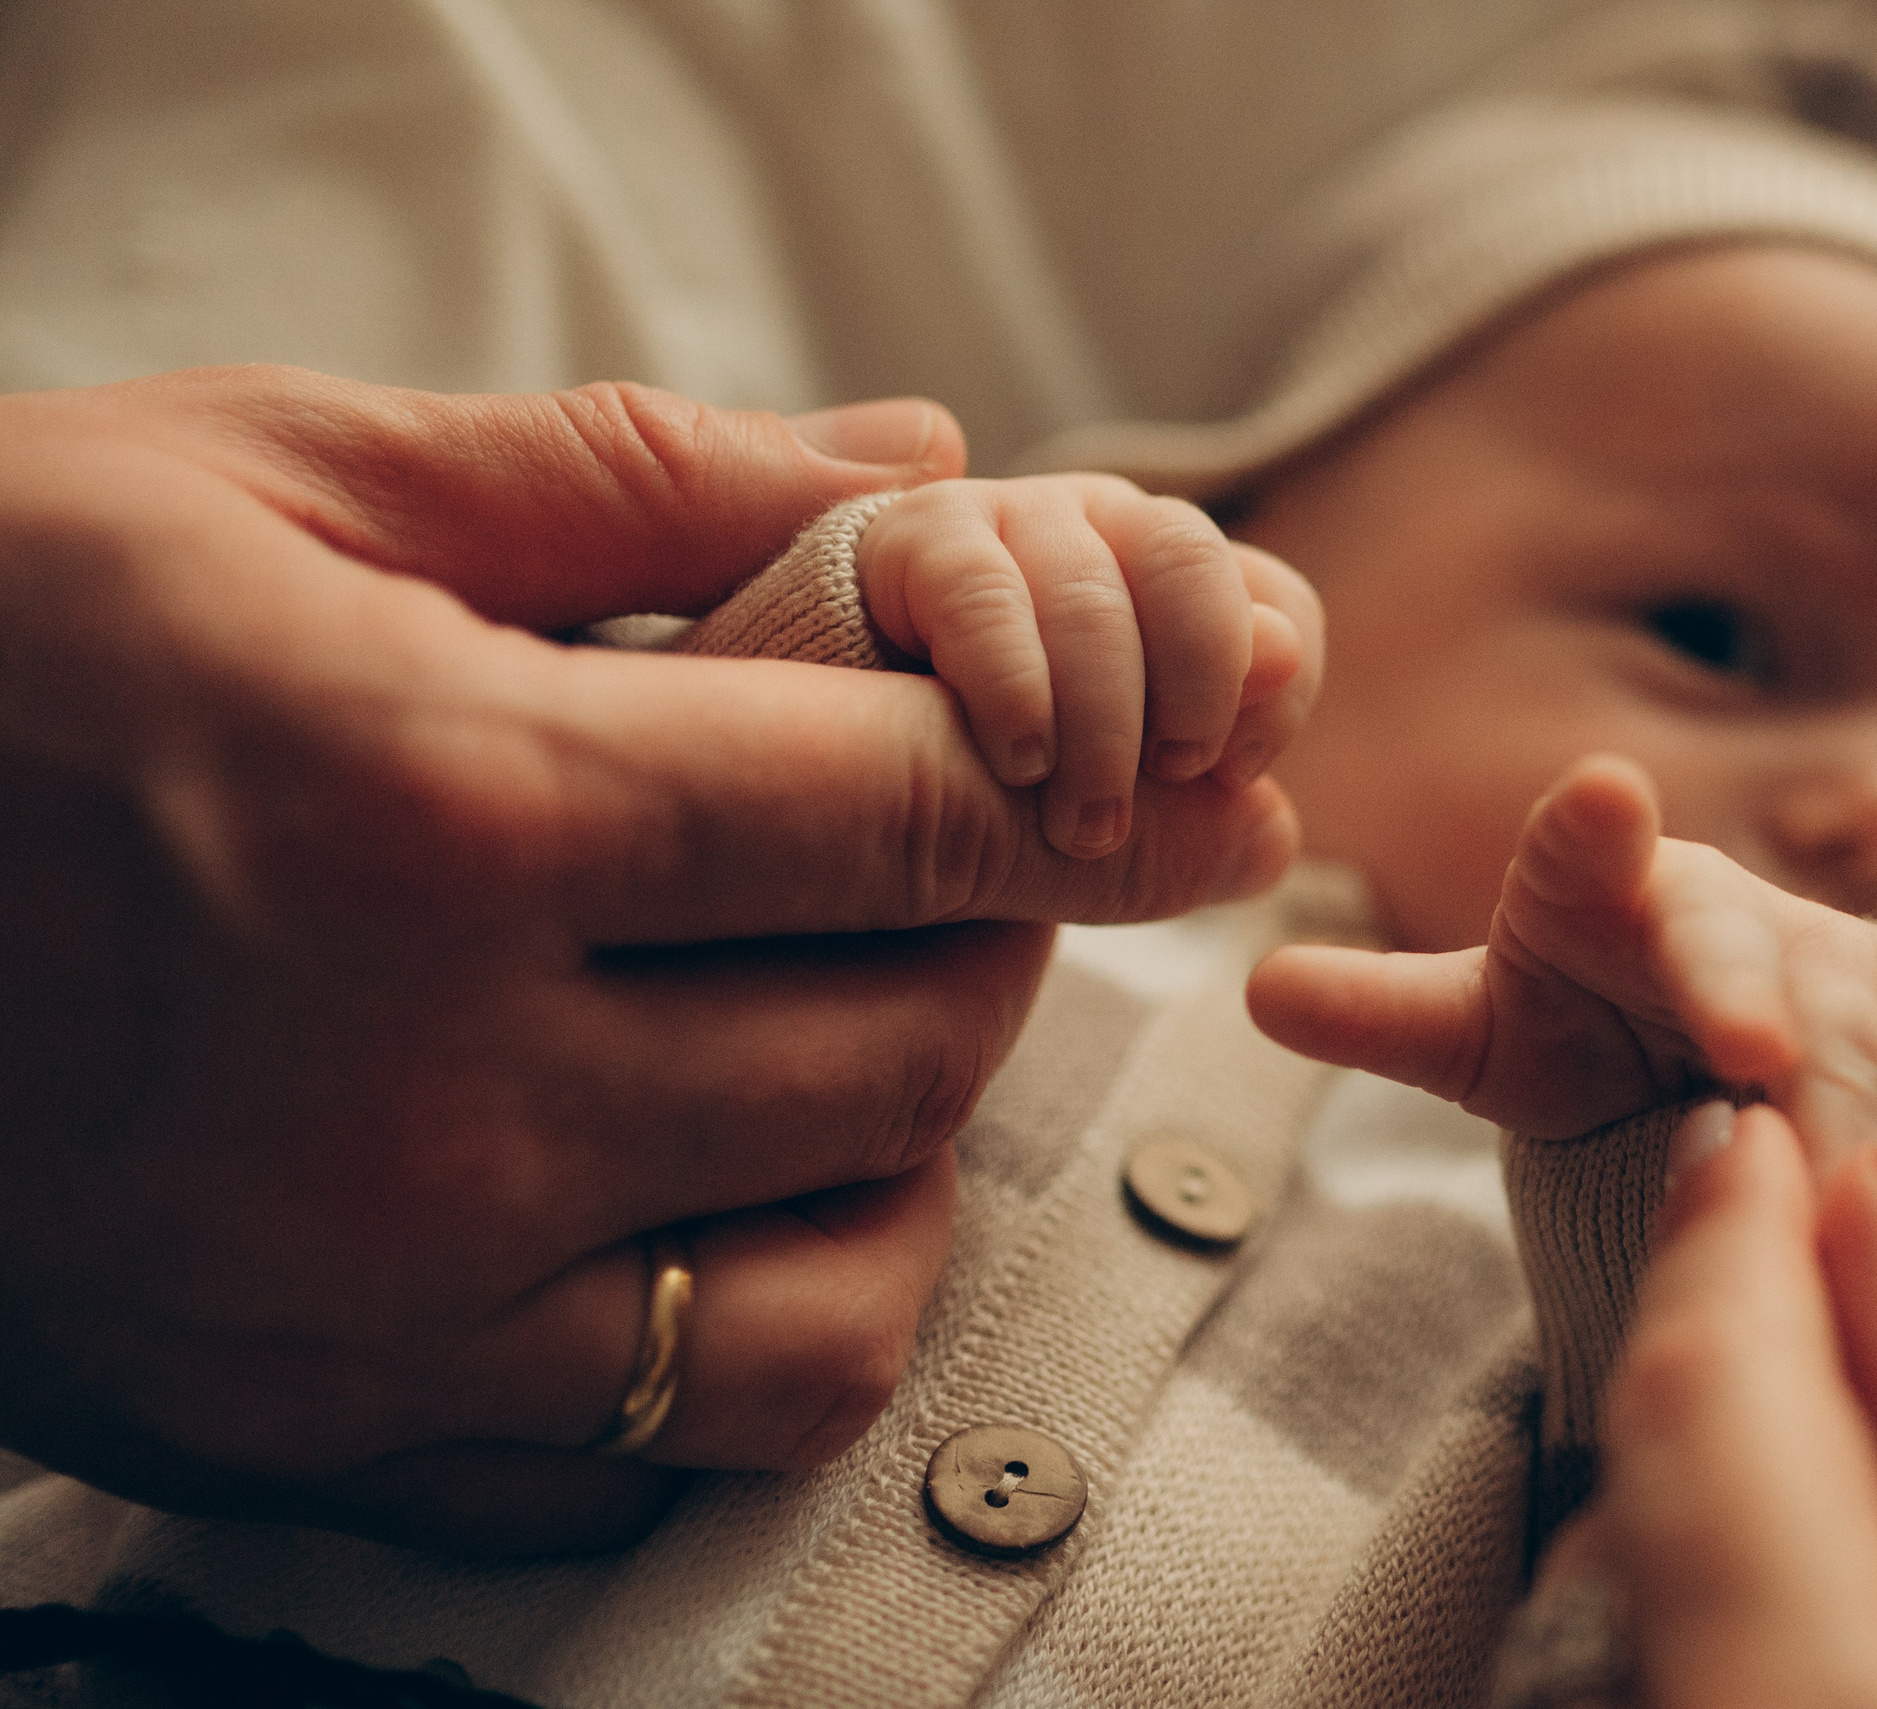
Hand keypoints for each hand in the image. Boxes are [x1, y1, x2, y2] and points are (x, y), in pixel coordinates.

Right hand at [0, 366, 1305, 1553]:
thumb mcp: (268, 482)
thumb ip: (631, 477)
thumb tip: (924, 464)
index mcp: (433, 812)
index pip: (908, 812)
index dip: (1076, 785)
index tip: (1168, 775)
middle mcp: (421, 1095)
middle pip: (909, 1039)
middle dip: (989, 937)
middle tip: (951, 865)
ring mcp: (374, 1305)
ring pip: (844, 1285)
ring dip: (909, 1149)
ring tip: (844, 1035)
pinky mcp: (322, 1435)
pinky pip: (673, 1444)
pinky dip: (766, 1322)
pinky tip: (719, 1191)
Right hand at [855, 473, 1319, 856]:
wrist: (835, 767)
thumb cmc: (1000, 790)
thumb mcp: (1125, 803)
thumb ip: (1205, 783)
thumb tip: (1281, 763)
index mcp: (1173, 584)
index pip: (1276, 601)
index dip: (1270, 690)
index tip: (1231, 775)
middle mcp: (1100, 529)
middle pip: (1193, 562)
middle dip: (1196, 686)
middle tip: (1165, 782)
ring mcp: (1007, 520)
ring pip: (1095, 596)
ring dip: (1102, 727)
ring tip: (1081, 826)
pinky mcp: (913, 540)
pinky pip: (986, 597)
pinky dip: (1017, 691)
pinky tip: (1019, 762)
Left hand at [1249, 755, 1876, 1167]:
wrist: (1681, 1056)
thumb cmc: (1569, 1025)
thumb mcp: (1475, 1035)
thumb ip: (1384, 1014)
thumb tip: (1253, 987)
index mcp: (1590, 885)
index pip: (1582, 854)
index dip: (1594, 829)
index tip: (1606, 796)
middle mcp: (1711, 903)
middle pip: (1736, 941)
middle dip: (1749, 994)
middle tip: (1755, 1067)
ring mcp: (1817, 952)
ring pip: (1846, 1007)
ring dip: (1850, 1087)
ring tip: (1851, 1169)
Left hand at [1535, 1103, 1876, 1707]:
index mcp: (1809, 1668)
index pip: (1720, 1380)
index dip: (1736, 1231)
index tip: (1764, 1121)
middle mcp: (1703, 1695)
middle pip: (1667, 1438)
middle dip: (1707, 1280)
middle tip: (1755, 1151)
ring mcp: (1676, 1706)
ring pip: (1654, 1508)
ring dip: (1708, 1368)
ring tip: (1777, 1261)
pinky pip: (1673, 1582)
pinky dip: (1719, 1473)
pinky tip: (1782, 1416)